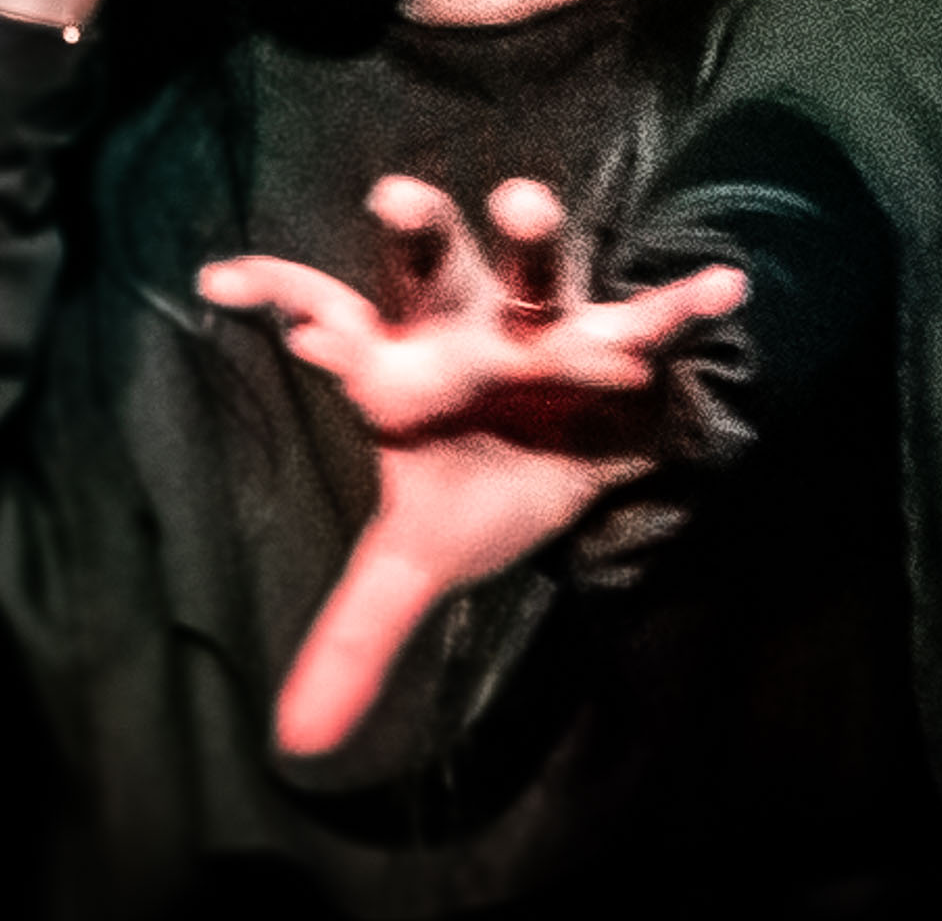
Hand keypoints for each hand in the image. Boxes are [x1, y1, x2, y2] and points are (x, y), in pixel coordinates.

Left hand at [198, 174, 747, 756]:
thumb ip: (356, 634)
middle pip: (427, 267)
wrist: (579, 456)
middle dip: (414, 232)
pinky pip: (651, 318)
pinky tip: (722, 286)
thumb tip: (291, 744)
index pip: (327, 318)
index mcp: (400, 368)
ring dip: (531, 236)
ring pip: (534, 268)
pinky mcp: (618, 346)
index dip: (277, 296)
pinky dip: (684, 303)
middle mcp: (462, 329)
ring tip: (522, 200)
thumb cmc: (482, 482)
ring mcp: (541, 329)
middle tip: (391, 197)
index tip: (219, 283)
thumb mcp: (416, 560)